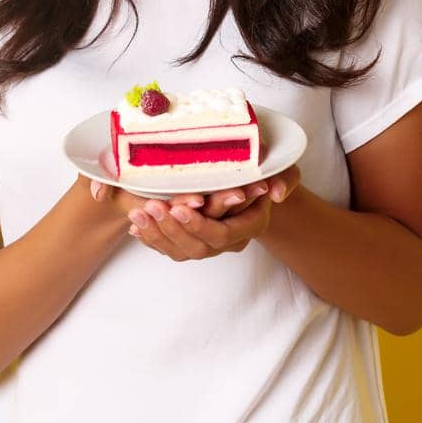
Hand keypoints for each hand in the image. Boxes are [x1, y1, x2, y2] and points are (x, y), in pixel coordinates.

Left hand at [117, 166, 303, 261]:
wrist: (261, 187)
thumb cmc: (270, 174)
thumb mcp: (284, 171)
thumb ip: (285, 179)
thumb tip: (275, 192)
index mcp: (249, 226)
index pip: (221, 234)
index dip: (199, 224)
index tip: (178, 208)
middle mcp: (230, 242)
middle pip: (197, 248)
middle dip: (171, 229)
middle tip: (149, 207)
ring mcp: (211, 244)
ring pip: (180, 251)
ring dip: (156, 234)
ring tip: (136, 213)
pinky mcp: (193, 241)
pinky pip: (170, 248)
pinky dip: (151, 238)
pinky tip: (135, 225)